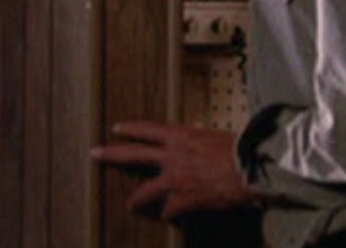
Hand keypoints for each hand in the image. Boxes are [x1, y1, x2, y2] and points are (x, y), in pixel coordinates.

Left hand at [91, 121, 257, 220]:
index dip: (130, 129)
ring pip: (146, 191)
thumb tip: (194, 140)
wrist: (251, 168)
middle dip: (111, 154)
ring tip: (130, 205)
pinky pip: (170, 210)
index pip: (147, 129)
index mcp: (180, 136)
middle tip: (94, 153)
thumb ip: (196, 140)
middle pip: (133, 154)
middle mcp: (172, 156)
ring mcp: (176, 179)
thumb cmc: (239, 149)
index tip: (116, 128)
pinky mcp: (185, 200)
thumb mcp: (212, 136)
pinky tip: (168, 217)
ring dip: (137, 199)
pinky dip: (170, 213)